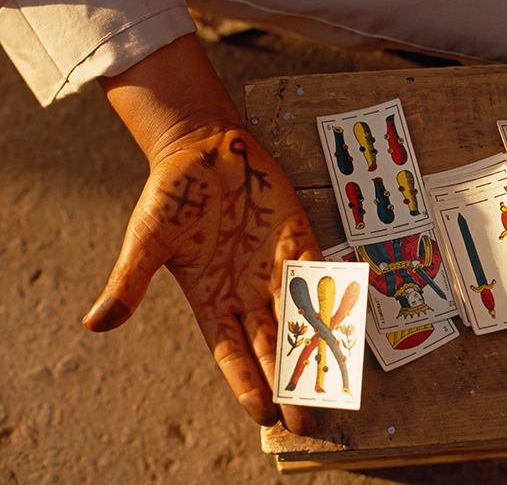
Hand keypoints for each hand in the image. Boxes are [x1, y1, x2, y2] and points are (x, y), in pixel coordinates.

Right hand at [83, 126, 321, 433]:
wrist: (202, 148)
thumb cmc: (171, 194)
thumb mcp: (147, 239)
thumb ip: (129, 281)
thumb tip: (95, 324)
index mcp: (211, 299)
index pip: (231, 352)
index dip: (247, 382)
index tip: (262, 412)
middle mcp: (246, 291)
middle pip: (272, 346)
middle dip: (290, 383)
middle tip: (308, 420)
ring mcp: (274, 268)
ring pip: (299, 319)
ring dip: (316, 350)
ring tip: (333, 385)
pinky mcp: (297, 241)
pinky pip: (318, 274)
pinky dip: (334, 297)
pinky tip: (349, 324)